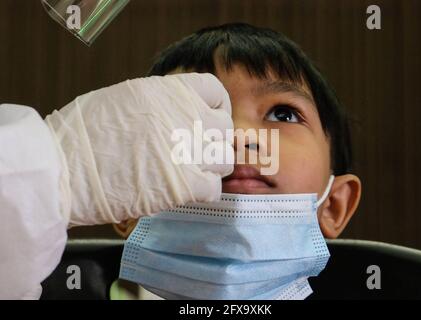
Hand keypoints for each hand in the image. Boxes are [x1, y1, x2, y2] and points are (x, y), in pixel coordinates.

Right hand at [45, 73, 233, 226]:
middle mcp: (186, 116)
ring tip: (188, 173)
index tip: (208, 119)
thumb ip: (157, 104)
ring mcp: (188, 150)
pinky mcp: (185, 185)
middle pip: (223, 128)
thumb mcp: (122, 100)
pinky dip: (202, 192)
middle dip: (212, 141)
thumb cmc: (80, 135)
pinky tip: (183, 191)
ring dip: (209, 168)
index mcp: (169, 91)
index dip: (215, 107)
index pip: (214, 90)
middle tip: (195, 153)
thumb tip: (174, 114)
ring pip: (223, 160)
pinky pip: (213, 188)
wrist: (62, 170)